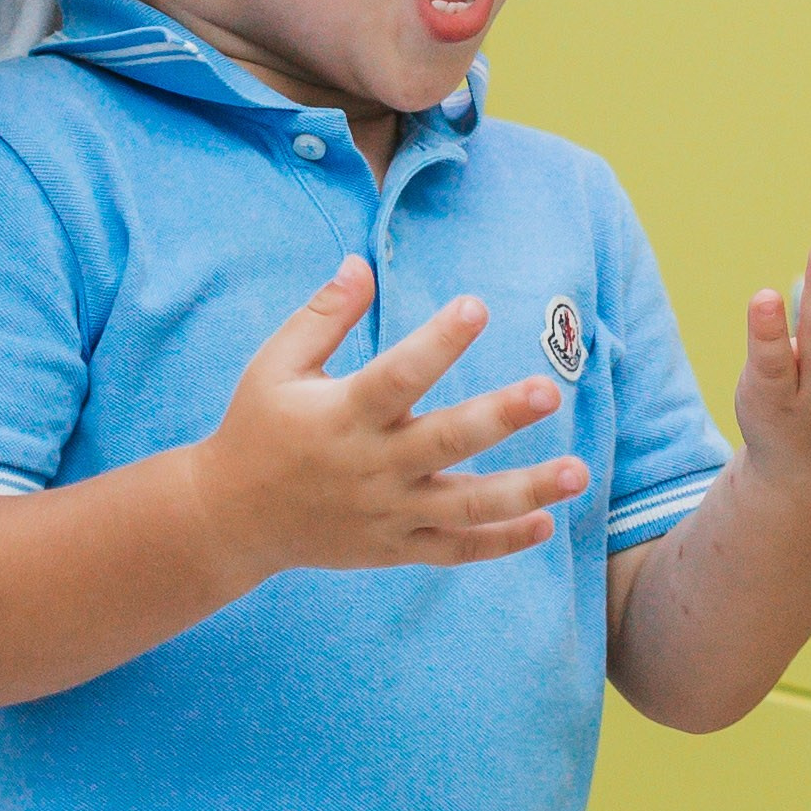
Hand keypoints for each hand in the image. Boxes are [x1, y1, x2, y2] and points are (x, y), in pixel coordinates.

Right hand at [196, 256, 587, 582]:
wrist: (230, 517)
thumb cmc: (257, 426)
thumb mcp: (275, 364)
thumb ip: (322, 316)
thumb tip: (361, 262)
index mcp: (341, 415)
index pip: (398, 375)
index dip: (438, 342)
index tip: (476, 306)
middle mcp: (369, 466)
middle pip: (445, 442)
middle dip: (499, 418)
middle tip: (549, 391)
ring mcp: (386, 512)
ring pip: (465, 507)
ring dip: (525, 491)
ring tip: (580, 471)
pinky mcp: (394, 547)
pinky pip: (454, 548)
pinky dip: (500, 542)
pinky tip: (547, 522)